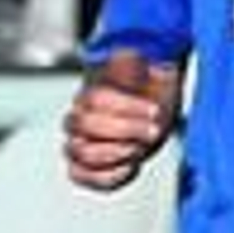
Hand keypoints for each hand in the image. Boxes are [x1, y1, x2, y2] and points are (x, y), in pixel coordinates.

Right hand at [65, 49, 180, 190]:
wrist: (148, 109)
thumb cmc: (148, 89)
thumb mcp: (147, 70)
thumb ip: (134, 61)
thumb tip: (129, 55)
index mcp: (90, 92)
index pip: (96, 98)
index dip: (127, 107)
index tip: (155, 110)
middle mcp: (78, 118)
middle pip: (86, 125)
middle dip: (125, 130)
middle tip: (153, 130)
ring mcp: (79, 144)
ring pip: (81, 153)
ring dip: (115, 154)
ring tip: (139, 148)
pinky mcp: (86, 168)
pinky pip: (81, 176)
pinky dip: (105, 177)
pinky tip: (129, 166)